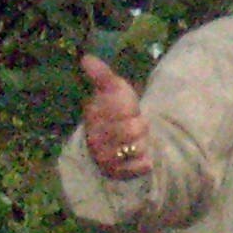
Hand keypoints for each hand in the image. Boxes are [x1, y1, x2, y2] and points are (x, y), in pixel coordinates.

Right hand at [81, 54, 151, 179]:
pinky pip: (141, 165)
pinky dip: (145, 160)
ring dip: (143, 143)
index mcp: (93, 116)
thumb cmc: (118, 111)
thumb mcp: (114, 90)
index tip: (130, 110)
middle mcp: (94, 138)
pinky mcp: (117, 174)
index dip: (131, 110)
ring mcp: (104, 158)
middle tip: (134, 126)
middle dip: (140, 126)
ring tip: (135, 141)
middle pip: (132, 130)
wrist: (122, 142)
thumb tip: (87, 58)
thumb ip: (103, 76)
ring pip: (138, 147)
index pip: (121, 112)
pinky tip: (138, 156)